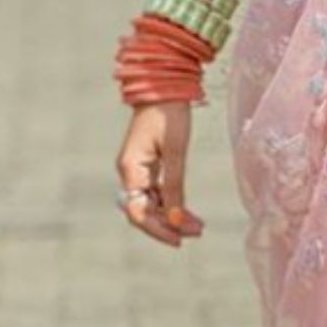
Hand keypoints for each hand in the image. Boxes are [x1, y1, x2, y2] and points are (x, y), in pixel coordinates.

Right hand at [114, 101, 203, 248]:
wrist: (164, 86)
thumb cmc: (170, 114)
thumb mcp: (176, 151)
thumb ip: (174, 186)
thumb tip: (176, 218)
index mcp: (130, 169)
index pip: (138, 212)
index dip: (158, 229)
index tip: (180, 240)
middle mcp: (129, 172)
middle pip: (143, 211)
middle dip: (168, 225)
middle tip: (196, 233)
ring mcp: (137, 169)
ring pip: (151, 204)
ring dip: (171, 216)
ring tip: (197, 226)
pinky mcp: (147, 165)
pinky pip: (156, 192)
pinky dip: (171, 203)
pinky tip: (188, 212)